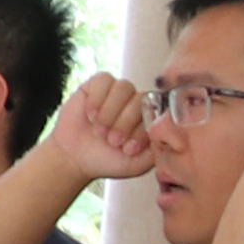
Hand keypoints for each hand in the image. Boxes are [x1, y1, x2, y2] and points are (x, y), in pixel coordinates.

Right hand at [34, 69, 153, 188]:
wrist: (75, 158)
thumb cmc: (107, 161)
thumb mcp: (137, 163)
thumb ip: (157, 149)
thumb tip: (168, 130)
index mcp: (149, 118)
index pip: (157, 112)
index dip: (142, 130)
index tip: (128, 149)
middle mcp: (136, 102)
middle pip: (141, 98)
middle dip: (124, 123)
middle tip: (111, 141)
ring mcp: (117, 92)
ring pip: (124, 87)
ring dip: (110, 112)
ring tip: (99, 130)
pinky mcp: (97, 85)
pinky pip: (104, 80)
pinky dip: (97, 99)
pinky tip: (91, 115)